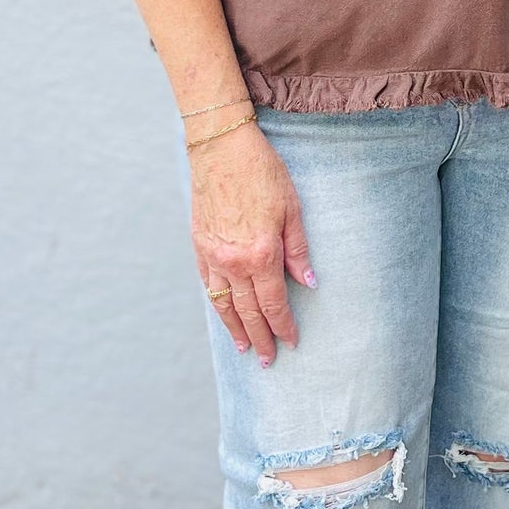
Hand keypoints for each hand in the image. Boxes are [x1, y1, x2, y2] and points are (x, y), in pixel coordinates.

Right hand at [190, 123, 312, 362]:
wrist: (221, 148)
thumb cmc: (262, 172)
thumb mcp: (292, 208)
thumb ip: (298, 250)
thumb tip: (309, 283)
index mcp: (261, 254)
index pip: (274, 303)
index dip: (283, 326)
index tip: (291, 342)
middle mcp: (234, 261)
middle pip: (248, 311)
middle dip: (260, 337)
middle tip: (267, 360)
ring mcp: (212, 255)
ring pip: (224, 304)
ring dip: (235, 328)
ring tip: (244, 347)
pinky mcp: (199, 245)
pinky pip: (208, 284)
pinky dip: (217, 304)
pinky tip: (224, 313)